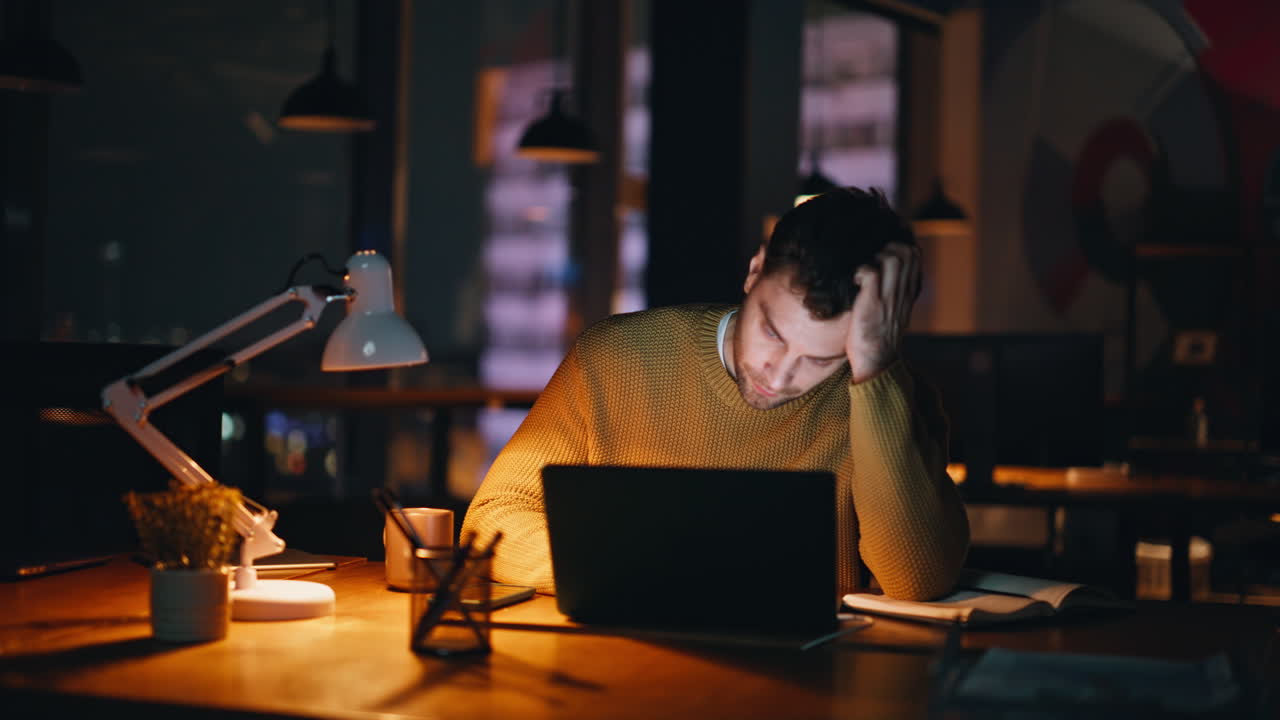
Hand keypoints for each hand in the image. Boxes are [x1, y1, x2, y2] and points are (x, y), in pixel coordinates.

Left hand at [847, 242, 920, 382]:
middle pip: (908, 252)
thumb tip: (885, 277)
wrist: (877, 365)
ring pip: (894, 258)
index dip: (899, 246)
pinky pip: (871, 273)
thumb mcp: (895, 314)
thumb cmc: (879, 339)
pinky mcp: (873, 304)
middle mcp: (903, 293)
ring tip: (865, 272)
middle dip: (888, 247)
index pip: (916, 256)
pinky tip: (855, 282)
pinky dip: (861, 271)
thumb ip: (895, 295)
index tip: (882, 257)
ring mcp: (889, 298)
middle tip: (873, 262)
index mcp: (909, 293)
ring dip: (876, 258)